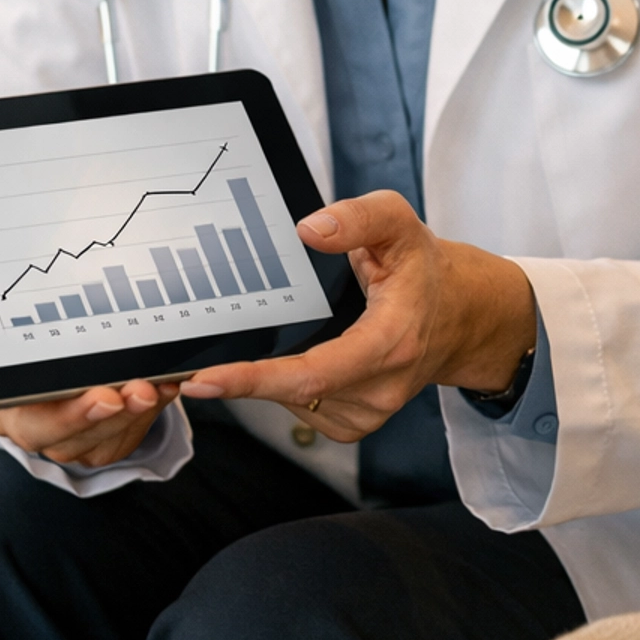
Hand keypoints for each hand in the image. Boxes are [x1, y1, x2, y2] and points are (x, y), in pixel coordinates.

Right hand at [0, 291, 180, 468]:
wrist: (42, 373)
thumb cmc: (9, 352)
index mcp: (5, 408)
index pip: (32, 421)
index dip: (69, 412)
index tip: (104, 391)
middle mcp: (37, 431)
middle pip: (73, 438)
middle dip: (109, 414)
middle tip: (139, 389)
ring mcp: (71, 441)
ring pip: (106, 438)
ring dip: (140, 412)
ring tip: (163, 380)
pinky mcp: (102, 442)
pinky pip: (130, 437)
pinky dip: (154, 413)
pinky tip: (170, 383)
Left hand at [178, 190, 536, 442]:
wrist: (460, 316)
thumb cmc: (424, 270)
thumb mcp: (400, 224)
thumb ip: (359, 217)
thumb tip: (308, 230)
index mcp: (391, 342)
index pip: (313, 373)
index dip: (255, 379)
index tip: (205, 378)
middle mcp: (381, 388)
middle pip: (292, 393)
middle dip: (236, 380)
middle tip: (179, 366)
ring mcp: (369, 413)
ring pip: (292, 402)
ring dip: (260, 380)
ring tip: (245, 348)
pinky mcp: (355, 423)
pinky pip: (301, 409)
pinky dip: (280, 387)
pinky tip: (281, 360)